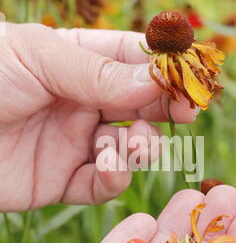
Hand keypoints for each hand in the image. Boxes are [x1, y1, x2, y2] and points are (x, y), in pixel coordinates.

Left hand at [0, 24, 197, 211]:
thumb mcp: (40, 58)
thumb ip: (99, 72)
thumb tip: (157, 81)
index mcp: (74, 61)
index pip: (130, 61)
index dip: (162, 69)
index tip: (189, 79)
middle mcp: (79, 102)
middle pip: (137, 105)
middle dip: (164, 109)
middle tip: (186, 113)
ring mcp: (73, 142)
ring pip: (127, 147)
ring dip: (142, 146)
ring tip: (135, 144)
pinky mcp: (62, 181)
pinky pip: (101, 183)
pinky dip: (113, 176)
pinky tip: (108, 164)